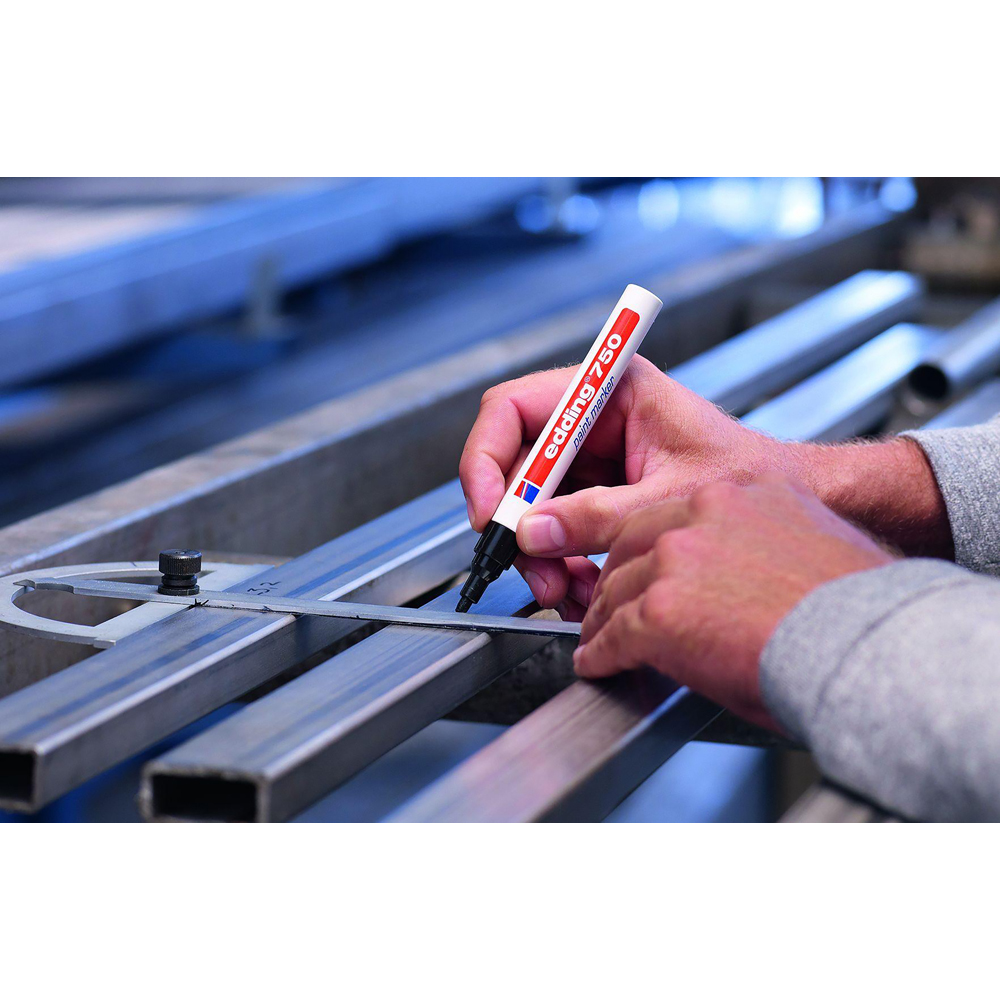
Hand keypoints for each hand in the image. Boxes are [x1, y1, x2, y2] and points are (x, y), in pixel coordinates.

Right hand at [459, 357, 791, 611]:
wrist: (792, 502)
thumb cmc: (751, 475)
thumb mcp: (668, 498)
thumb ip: (597, 515)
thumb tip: (533, 532)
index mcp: (611, 390)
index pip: (515, 409)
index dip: (487, 459)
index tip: (491, 511)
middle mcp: (594, 420)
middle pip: (518, 465)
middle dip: (518, 523)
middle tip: (529, 565)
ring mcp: (595, 458)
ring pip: (534, 504)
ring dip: (540, 553)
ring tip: (563, 590)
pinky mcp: (601, 493)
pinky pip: (560, 527)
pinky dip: (563, 562)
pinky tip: (582, 588)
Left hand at [573, 473, 894, 729]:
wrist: (868, 645)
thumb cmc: (856, 608)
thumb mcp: (809, 545)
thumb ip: (760, 546)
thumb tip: (741, 578)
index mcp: (741, 495)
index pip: (670, 515)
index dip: (648, 549)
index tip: (642, 568)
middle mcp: (702, 516)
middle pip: (631, 545)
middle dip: (616, 579)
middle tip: (610, 605)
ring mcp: (676, 562)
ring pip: (616, 591)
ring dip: (602, 620)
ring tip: (599, 639)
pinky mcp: (660, 613)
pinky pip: (613, 636)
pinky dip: (601, 655)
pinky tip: (599, 665)